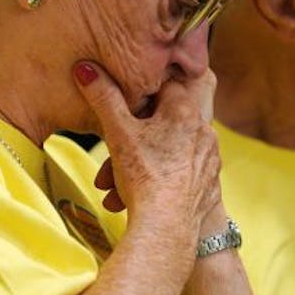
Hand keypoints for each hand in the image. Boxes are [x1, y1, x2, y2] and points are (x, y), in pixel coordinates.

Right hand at [73, 61, 222, 244]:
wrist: (168, 227)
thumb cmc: (144, 177)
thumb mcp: (117, 133)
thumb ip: (103, 97)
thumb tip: (86, 67)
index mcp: (184, 111)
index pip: (163, 85)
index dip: (138, 94)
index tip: (122, 105)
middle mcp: (203, 130)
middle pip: (161, 123)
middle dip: (129, 141)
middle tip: (107, 160)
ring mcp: (208, 158)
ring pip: (166, 152)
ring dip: (137, 165)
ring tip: (114, 186)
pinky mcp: (208, 183)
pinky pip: (179, 174)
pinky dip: (158, 181)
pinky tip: (138, 195)